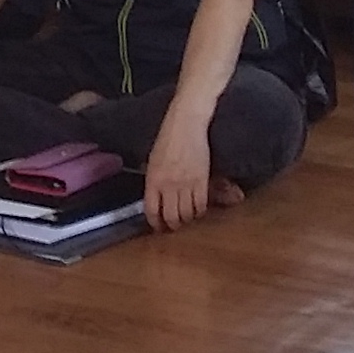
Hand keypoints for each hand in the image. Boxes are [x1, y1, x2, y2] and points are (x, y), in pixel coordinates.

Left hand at [145, 112, 216, 230]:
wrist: (186, 124)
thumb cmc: (168, 139)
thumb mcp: (153, 160)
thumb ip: (154, 180)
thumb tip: (156, 197)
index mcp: (152, 179)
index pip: (151, 209)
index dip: (155, 223)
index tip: (158, 227)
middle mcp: (168, 185)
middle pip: (171, 216)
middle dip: (172, 225)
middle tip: (174, 226)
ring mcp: (186, 184)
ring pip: (187, 214)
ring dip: (187, 219)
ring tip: (187, 218)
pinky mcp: (202, 180)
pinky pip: (201, 204)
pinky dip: (200, 211)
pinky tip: (198, 210)